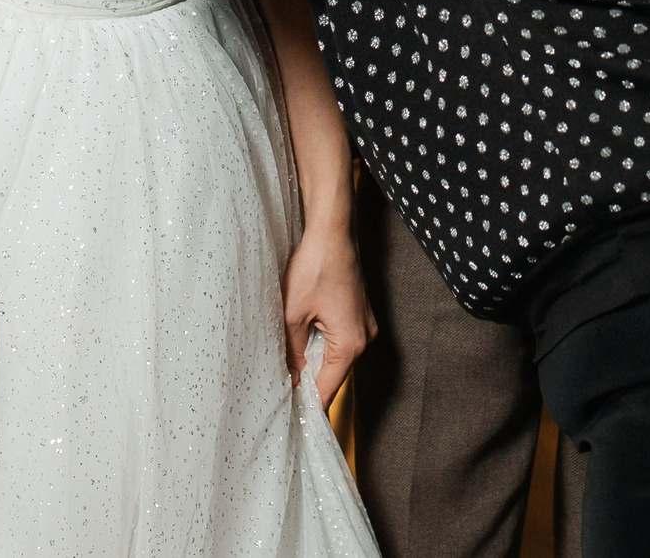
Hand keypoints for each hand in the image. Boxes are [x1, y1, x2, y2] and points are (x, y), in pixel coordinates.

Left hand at [281, 225, 373, 407]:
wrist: (333, 231)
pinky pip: (340, 339)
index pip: (328, 388)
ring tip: (289, 373)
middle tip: (284, 398)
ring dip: (314, 363)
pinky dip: (321, 346)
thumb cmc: (314, 267)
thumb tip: (291, 377)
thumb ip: (293, 351)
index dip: (310, 404)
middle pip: (334, 373)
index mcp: (350, 343)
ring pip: (336, 356)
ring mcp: (365, 324)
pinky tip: (302, 345)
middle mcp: (364, 337)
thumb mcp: (293, 314)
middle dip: (310, 383)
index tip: (294, 419)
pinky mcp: (359, 312)